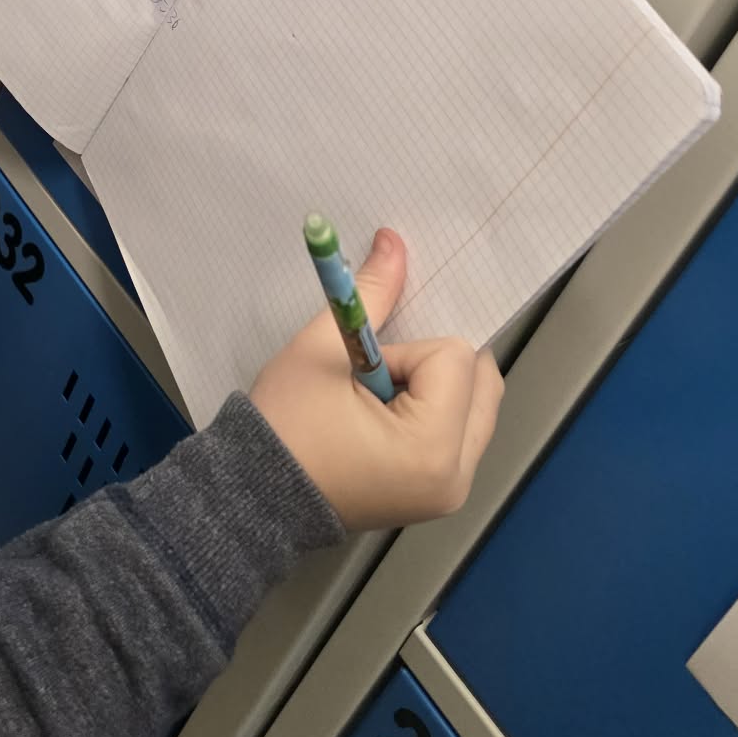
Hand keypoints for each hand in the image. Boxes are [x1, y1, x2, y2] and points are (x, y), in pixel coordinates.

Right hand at [250, 228, 502, 531]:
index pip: (453, 358)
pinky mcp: (439, 496)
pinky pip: (462, 432)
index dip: (405, 351)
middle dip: (437, 364)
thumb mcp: (321, 350)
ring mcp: (451, 492)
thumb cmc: (286, 424)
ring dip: (439, 388)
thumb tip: (395, 240)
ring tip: (380, 397)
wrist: (253, 496)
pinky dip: (436, 411)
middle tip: (381, 371)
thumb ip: (370, 294)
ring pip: (479, 406)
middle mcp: (456, 478)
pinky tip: (386, 416)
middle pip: (484, 382)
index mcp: (432, 449)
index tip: (361, 372)